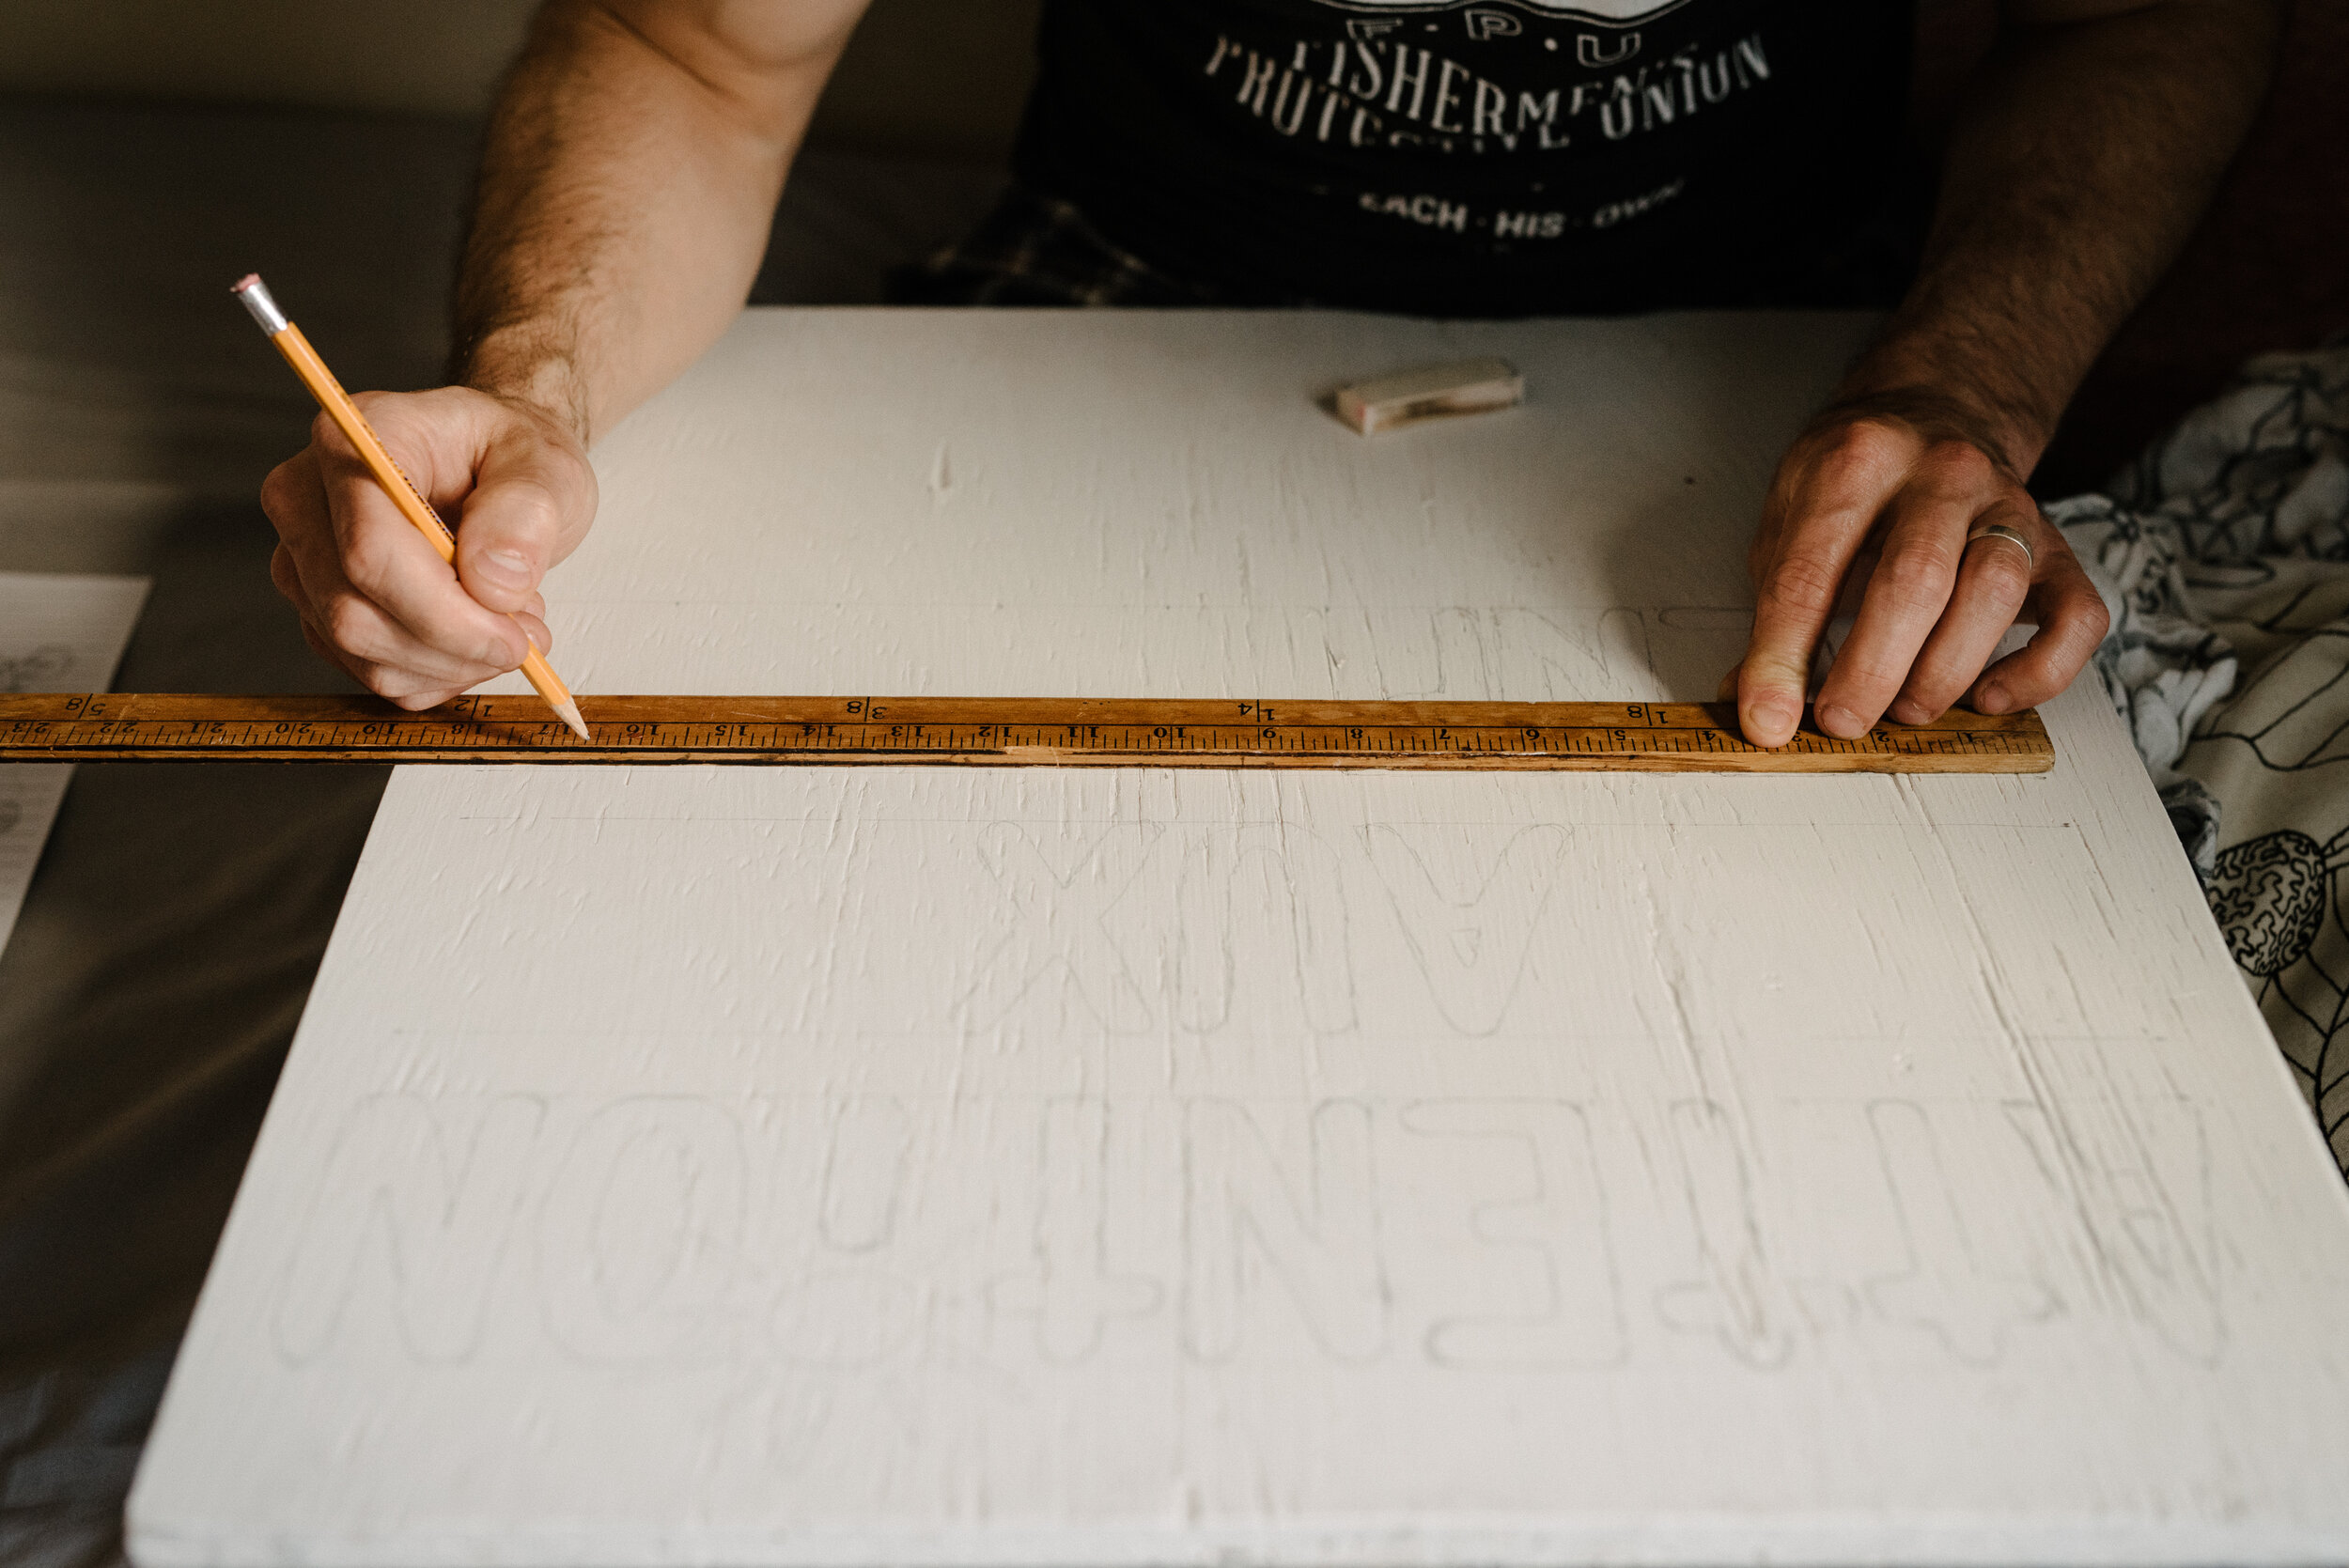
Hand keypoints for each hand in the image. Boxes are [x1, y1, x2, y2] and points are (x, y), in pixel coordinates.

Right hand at [261, 387, 596, 708]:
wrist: (496, 466)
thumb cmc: (509, 455)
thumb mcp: (545, 465)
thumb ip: (525, 513)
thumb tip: (491, 583)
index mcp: (349, 443)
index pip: (369, 551)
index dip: (443, 613)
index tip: (514, 636)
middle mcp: (305, 501)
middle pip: (353, 615)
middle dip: (452, 647)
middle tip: (526, 637)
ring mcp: (303, 560)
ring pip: (362, 655)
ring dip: (453, 663)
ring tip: (510, 622)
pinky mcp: (319, 609)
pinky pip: (373, 673)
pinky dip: (439, 673)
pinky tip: (476, 636)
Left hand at [1729, 391, 2108, 747]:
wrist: (1939, 411)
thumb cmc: (1857, 481)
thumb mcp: (1790, 518)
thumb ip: (1773, 608)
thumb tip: (1753, 703)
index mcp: (1858, 461)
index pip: (1810, 571)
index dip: (1783, 657)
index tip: (1767, 719)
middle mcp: (1943, 474)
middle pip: (1913, 581)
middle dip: (1871, 670)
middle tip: (1841, 721)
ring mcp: (2010, 508)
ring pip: (1995, 592)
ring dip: (1943, 672)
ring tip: (1904, 710)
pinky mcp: (2059, 548)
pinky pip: (2076, 617)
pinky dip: (2038, 672)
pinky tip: (1987, 697)